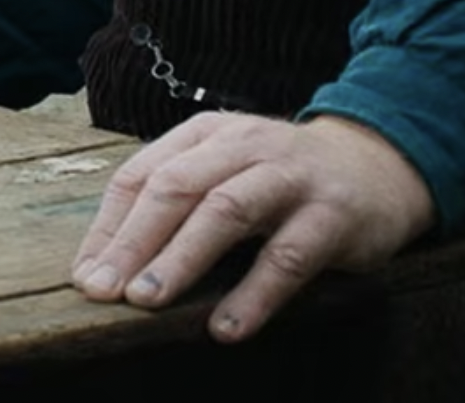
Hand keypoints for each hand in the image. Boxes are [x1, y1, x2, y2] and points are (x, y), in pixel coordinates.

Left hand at [71, 112, 435, 341]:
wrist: (378, 165)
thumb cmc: (278, 179)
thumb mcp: (222, 172)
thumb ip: (171, 203)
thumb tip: (105, 264)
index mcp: (205, 135)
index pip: (141, 176)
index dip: (109, 228)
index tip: (86, 276)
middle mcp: (243, 147)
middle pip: (175, 189)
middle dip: (134, 242)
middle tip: (105, 290)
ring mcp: (289, 178)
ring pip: (225, 212)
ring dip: (182, 258)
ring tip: (148, 301)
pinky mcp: (332, 215)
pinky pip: (288, 256)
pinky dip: (254, 294)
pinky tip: (226, 328)